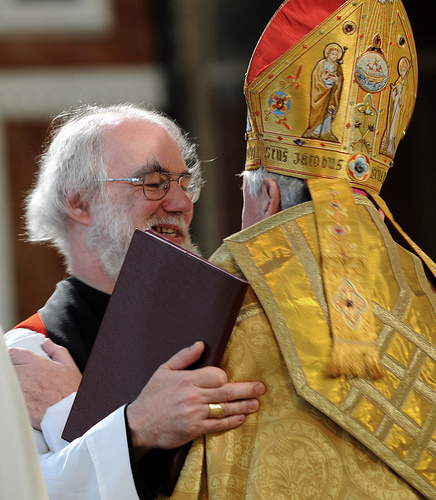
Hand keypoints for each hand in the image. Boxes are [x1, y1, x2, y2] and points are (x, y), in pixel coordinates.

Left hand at [8, 338, 81, 429]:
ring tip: (20, 386)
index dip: (12, 356)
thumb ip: (56, 351)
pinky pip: (7, 397)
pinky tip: (18, 397)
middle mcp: (24, 374)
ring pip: (5, 382)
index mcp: (35, 362)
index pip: (12, 353)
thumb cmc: (70, 390)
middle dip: (11, 369)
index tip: (15, 360)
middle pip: (6, 367)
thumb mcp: (69, 365)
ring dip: (10, 383)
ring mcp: (18, 390)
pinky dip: (10, 396)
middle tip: (19, 375)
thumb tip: (47, 343)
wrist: (69, 413)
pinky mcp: (16, 404)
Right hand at [127, 341, 264, 458]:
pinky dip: (231, 421)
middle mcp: (193, 396)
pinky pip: (218, 425)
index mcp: (187, 379)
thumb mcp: (163, 370)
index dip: (225, 376)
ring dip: (243, 406)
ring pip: (225, 409)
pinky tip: (241, 418)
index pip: (216, 375)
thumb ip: (183, 357)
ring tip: (257, 403)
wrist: (138, 425)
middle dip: (246, 389)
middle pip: (226, 391)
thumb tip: (200, 344)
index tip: (228, 378)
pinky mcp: (194, 430)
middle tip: (261, 388)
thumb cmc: (152, 395)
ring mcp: (195, 414)